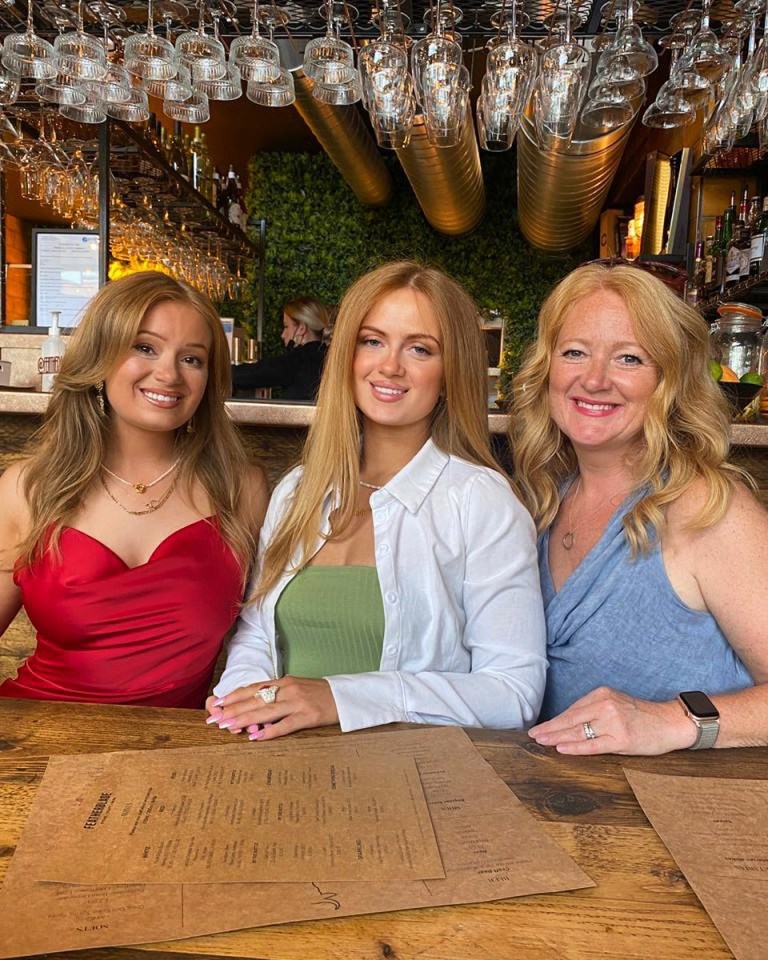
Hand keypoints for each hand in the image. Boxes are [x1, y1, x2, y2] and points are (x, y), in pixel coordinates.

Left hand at [205, 676, 338, 740]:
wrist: (345, 696)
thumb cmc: (319, 694)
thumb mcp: (296, 687)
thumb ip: (277, 693)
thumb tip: (255, 703)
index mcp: (284, 682)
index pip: (254, 688)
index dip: (235, 696)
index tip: (218, 704)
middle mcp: (288, 689)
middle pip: (256, 700)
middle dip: (233, 709)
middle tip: (215, 718)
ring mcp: (298, 703)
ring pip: (267, 711)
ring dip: (245, 719)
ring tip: (228, 726)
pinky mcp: (308, 716)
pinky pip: (286, 725)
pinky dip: (270, 731)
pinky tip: (256, 737)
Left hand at [528, 686, 696, 755]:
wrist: (671, 722)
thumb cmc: (643, 716)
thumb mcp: (616, 704)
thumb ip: (594, 710)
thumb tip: (568, 724)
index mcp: (602, 694)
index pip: (572, 709)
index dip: (554, 719)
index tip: (539, 726)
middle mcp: (606, 705)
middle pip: (571, 719)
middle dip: (550, 727)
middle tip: (533, 735)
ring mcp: (613, 722)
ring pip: (578, 731)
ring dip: (557, 737)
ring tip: (541, 741)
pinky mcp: (622, 739)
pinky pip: (593, 745)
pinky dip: (575, 747)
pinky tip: (561, 748)